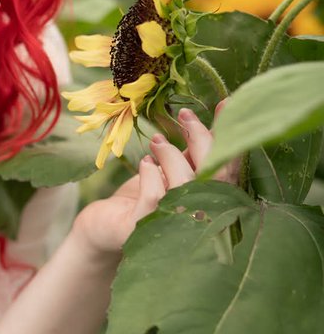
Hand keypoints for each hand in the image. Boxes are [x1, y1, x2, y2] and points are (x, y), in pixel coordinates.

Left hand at [72, 107, 226, 258]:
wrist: (105, 225)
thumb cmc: (145, 195)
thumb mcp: (175, 169)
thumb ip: (197, 151)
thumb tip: (220, 114)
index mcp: (210, 202)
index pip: (229, 169)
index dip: (228, 138)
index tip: (224, 104)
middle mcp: (197, 219)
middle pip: (216, 178)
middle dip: (202, 140)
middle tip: (185, 116)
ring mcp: (171, 227)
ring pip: (185, 185)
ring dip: (171, 155)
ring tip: (157, 142)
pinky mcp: (141, 229)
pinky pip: (154, 197)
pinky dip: (150, 174)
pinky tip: (145, 163)